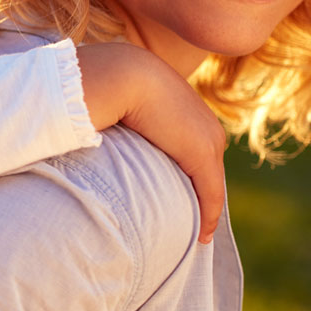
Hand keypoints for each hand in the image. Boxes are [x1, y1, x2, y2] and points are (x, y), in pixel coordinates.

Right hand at [75, 43, 226, 243]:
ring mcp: (207, 139)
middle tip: (190, 224)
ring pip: (212, 184)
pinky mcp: (202, 155)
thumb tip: (98, 125)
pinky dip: (207, 217)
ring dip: (205, 209)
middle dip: (201, 194)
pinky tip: (201, 236)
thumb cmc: (109, 83)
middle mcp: (205, 123)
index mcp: (187, 107)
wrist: (121, 74)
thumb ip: (120, 115)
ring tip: (195, 234)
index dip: (187, 173)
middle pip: (208, 168)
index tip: (178, 196)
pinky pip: (210, 194)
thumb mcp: (120, 100)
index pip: (192, 147)